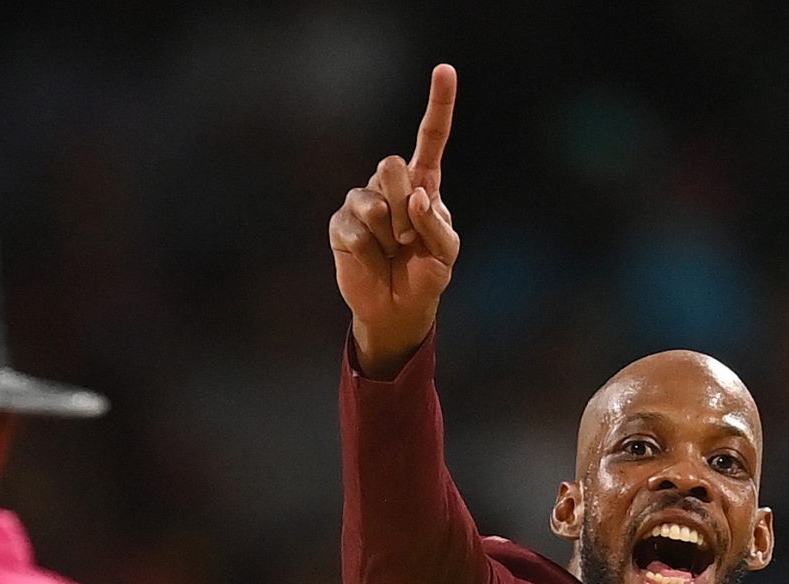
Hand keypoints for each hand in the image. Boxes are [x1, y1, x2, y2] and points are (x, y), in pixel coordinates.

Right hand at [330, 63, 459, 376]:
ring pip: (374, 199)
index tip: (445, 69)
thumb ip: (436, 224)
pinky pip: (356, 229)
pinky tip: (372, 259)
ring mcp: (362, 203)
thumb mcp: (446, 254)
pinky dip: (370, 251)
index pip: (431, 139)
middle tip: (407, 238)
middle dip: (403, 205)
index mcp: (424, 185)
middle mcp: (391, 187)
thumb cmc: (427, 276)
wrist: (398, 310)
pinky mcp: (341, 226)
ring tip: (391, 252)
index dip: (439, 105)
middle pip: (391, 165)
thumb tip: (415, 197)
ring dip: (389, 233)